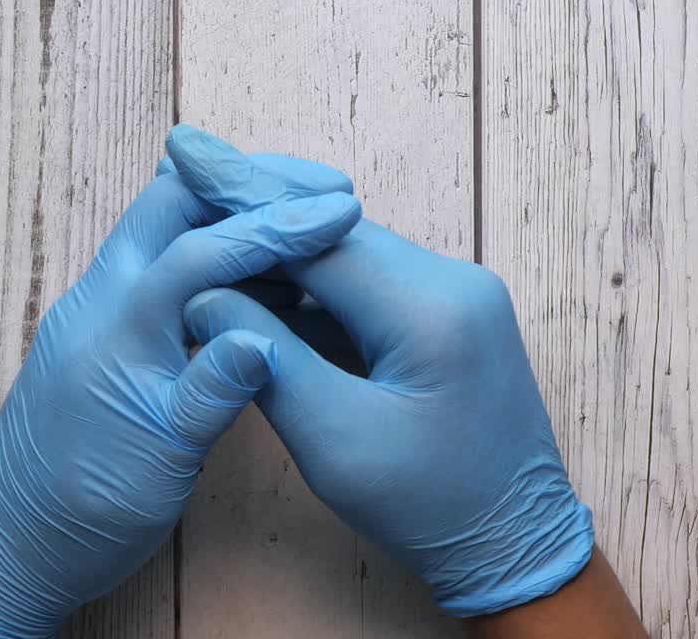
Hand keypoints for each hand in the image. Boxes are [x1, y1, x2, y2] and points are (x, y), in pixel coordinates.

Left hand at [0, 133, 361, 637]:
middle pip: (173, 201)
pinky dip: (214, 256)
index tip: (342, 209)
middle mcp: (98, 300)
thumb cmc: (86, 511)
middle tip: (324, 190)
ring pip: (165, 229)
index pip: (202, 248)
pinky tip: (261, 283)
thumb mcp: (161, 460)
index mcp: (116, 326)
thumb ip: (210, 393)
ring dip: (232, 215)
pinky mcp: (103, 332)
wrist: (13, 545)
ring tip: (305, 225)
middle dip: (249, 185)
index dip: (275, 223)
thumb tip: (265, 340)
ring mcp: (96, 311)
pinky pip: (162, 268)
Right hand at [166, 128, 594, 616]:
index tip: (182, 155)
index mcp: (430, 309)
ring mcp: (457, 295)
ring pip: (348, 253)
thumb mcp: (335, 441)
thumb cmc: (430, 508)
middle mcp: (453, 282)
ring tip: (209, 232)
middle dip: (256, 210)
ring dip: (282, 250)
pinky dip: (315, 284)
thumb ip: (265, 361)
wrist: (514, 543)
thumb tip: (203, 297)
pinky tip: (262, 284)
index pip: (313, 236)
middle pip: (331, 232)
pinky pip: (370, 283)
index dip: (240, 198)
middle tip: (184, 171)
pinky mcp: (450, 315)